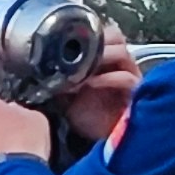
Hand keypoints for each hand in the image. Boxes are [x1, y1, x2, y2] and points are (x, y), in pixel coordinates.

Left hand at [65, 23, 140, 145]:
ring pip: (122, 51)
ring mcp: (131, 76)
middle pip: (115, 36)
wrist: (99, 142)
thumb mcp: (67, 91)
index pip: (102, 32)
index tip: (63, 40)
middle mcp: (120, 63)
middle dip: (94, 41)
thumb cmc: (86, 116)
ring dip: (99, 56)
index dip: (85, 33)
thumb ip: (59, 75)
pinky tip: (91, 83)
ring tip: (80, 67)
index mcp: (105, 58)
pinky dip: (108, 78)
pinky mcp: (136, 94)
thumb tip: (37, 64)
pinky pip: (126, 78)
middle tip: (72, 51)